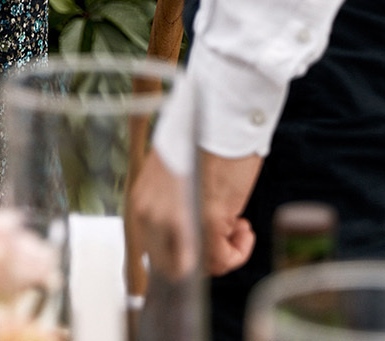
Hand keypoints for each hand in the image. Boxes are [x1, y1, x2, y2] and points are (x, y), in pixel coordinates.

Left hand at [130, 148, 262, 280]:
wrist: (221, 118)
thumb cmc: (204, 142)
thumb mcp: (176, 179)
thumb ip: (173, 208)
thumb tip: (187, 236)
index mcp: (141, 202)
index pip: (155, 250)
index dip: (184, 253)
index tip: (203, 245)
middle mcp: (152, 215)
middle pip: (174, 265)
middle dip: (205, 256)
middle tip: (224, 239)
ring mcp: (176, 220)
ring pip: (201, 265)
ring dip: (226, 253)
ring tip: (237, 228)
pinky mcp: (205, 220)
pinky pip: (222, 258)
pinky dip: (238, 251)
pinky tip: (243, 229)